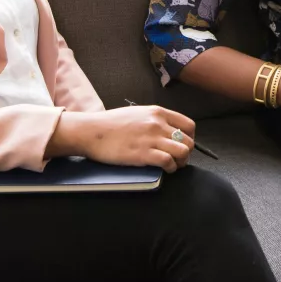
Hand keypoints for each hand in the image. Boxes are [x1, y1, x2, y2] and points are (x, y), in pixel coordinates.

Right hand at [49, 106, 196, 172]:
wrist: (91, 131)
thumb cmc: (111, 124)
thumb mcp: (138, 113)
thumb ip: (155, 120)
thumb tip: (169, 131)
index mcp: (158, 112)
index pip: (189, 125)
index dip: (189, 138)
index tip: (183, 145)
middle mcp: (158, 124)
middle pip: (188, 140)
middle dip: (186, 153)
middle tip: (178, 159)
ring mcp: (151, 138)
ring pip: (183, 151)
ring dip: (181, 162)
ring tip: (173, 165)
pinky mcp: (143, 154)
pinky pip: (169, 161)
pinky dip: (171, 168)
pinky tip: (165, 169)